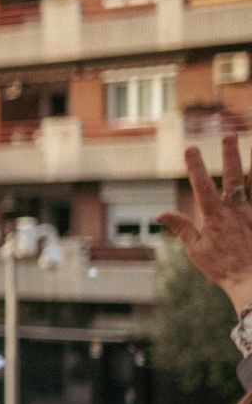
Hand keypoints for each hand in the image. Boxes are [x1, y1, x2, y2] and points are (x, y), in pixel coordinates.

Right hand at [158, 140, 251, 313]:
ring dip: (251, 165)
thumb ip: (182, 228)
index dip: (195, 166)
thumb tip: (161, 214)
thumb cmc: (223, 267)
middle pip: (233, 177)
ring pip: (251, 184)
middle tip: (229, 135)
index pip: (202, 186)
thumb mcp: (196, 250)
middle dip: (230, 155)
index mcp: (215, 216)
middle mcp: (236, 210)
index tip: (190, 148)